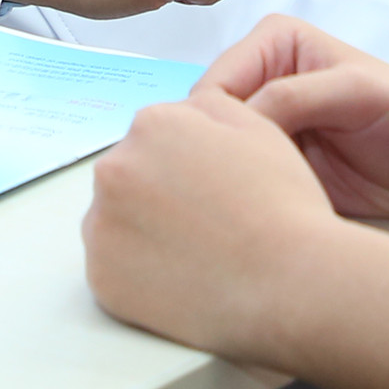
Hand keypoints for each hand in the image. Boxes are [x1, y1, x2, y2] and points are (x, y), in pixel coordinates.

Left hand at [83, 86, 351, 365]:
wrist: (287, 283)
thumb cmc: (279, 207)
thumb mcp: (256, 125)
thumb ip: (207, 106)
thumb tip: (183, 113)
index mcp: (150, 126)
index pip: (154, 134)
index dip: (186, 160)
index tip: (208, 184)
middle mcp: (113, 171)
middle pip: (129, 174)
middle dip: (157, 191)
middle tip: (204, 219)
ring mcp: (101, 228)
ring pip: (116, 220)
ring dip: (143, 229)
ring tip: (194, 250)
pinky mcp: (102, 279)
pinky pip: (114, 269)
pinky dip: (139, 273)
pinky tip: (180, 276)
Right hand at [203, 14, 388, 219]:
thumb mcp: (351, 92)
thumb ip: (291, 97)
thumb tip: (235, 121)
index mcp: (274, 46)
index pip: (214, 83)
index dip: (209, 122)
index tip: (218, 159)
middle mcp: (265, 84)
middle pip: (210, 123)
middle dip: (213, 155)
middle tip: (227, 190)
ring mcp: (271, 130)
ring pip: (221, 159)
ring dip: (227, 182)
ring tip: (239, 208)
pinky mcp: (280, 169)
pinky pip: (245, 187)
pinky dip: (244, 202)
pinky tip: (254, 216)